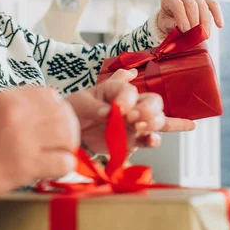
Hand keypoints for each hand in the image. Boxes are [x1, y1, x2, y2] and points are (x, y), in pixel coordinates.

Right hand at [0, 86, 79, 199]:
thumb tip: (53, 110)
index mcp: (8, 98)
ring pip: (68, 135)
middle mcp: (17, 113)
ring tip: (57, 156)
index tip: (55, 123)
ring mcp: (22, 137)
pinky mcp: (26, 163)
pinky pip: (64, 161)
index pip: (50, 95)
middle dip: (69, 130)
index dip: (59, 110)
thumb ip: (20, 108)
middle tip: (63, 144)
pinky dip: (63, 167)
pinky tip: (51, 170)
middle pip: (63, 114)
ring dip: (67, 148)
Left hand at [66, 69, 195, 153]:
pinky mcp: (133, 139)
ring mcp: (134, 122)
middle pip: (153, 101)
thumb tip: (109, 112)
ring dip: (153, 123)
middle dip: (147, 109)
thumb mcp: (80, 103)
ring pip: (157, 119)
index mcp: (117, 89)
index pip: (131, 90)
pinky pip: (149, 139)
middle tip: (131, 118)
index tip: (118, 108)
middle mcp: (130, 104)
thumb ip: (94, 106)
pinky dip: (154, 140)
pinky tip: (152, 140)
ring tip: (138, 127)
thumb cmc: (76, 111)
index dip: (128, 99)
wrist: (71, 132)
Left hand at [157, 0, 223, 36]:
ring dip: (205, 22)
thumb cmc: (167, 19)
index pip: (177, 5)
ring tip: (204, 35)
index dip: (183, 19)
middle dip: (195, 22)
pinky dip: (217, 15)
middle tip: (197, 36)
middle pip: (192, 4)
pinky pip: (213, 4)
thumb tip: (187, 32)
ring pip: (203, 5)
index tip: (187, 31)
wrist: (171, 13)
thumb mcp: (165, 23)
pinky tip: (220, 25)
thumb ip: (173, 26)